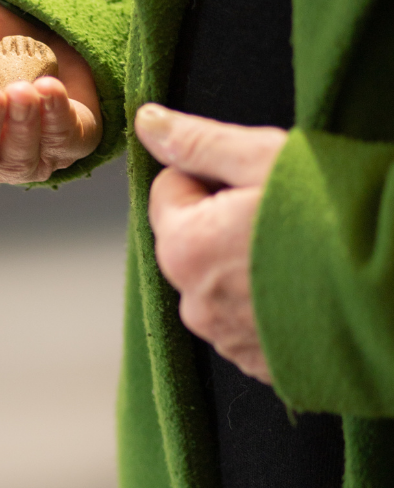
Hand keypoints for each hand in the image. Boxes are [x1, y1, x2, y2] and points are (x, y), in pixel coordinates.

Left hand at [135, 104, 287, 381]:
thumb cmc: (338, 218)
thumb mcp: (266, 159)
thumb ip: (199, 142)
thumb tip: (148, 122)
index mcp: (184, 248)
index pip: (169, 190)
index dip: (211, 174)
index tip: (255, 180)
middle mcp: (195, 304)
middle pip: (192, 241)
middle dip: (226, 222)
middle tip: (286, 213)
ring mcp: (228, 340)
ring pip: (221, 284)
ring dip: (249, 266)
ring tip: (303, 253)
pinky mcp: (261, 365)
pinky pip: (250, 322)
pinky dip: (270, 304)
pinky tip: (309, 289)